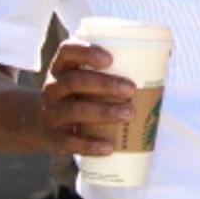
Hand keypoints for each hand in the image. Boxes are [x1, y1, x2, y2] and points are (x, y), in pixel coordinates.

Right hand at [36, 42, 136, 157]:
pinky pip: (69, 141)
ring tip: (129, 114)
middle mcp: (53, 88)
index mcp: (61, 68)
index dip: (87, 52)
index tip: (110, 59)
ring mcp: (50, 113)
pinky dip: (90, 145)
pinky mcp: (52, 138)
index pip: (67, 51)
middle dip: (105, 84)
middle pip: (75, 81)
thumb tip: (164, 59)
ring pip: (75, 110)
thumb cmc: (74, 94)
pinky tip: (110, 147)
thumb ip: (110, 70)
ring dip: (104, 112)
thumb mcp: (81, 78)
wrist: (35, 122)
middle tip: (131, 89)